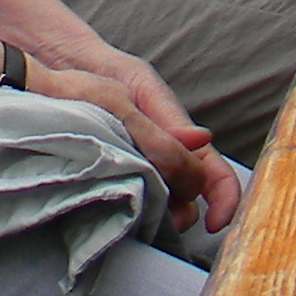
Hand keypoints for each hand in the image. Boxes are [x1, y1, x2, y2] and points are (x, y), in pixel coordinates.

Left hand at [23, 49, 241, 232]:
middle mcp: (165, 162)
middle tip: (160, 223)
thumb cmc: (112, 75)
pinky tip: (111, 211)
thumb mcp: (143, 91)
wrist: (70, 72)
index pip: (215, 175)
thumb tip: (204, 138)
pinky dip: (127, 212)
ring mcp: (140, 172)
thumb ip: (170, 120)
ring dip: (155, 218)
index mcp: (182, 141)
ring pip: (159, 207)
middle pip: (188, 202)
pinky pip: (127, 202)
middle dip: (182, 218)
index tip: (216, 224)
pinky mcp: (113, 178)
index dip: (226, 200)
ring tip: (134, 218)